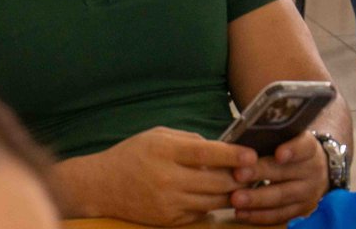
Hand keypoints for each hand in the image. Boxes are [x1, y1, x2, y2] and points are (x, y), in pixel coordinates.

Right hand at [92, 127, 253, 225]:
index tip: (252, 154)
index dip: (232, 155)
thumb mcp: (156, 136)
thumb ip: (189, 140)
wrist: (103, 185)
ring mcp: (169, 202)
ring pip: (214, 201)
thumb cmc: (132, 154)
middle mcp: (167, 178)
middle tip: (252, 172)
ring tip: (238, 184)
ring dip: (230, 193)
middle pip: (216, 181)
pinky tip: (211, 196)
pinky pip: (202, 213)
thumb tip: (221, 149)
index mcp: (164, 152)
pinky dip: (211, 205)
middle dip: (239, 177)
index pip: (205, 154)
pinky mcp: (170, 220)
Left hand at [230, 132, 327, 223]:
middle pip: (286, 173)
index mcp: (309, 148)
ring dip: (257, 199)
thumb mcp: (287, 137)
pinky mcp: (302, 210)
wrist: (315, 168)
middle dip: (260, 174)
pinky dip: (260, 215)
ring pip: (283, 197)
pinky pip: (281, 215)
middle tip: (238, 175)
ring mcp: (309, 193)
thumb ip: (269, 136)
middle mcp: (313, 171)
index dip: (292, 151)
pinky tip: (241, 213)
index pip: (304, 147)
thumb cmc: (289, 147)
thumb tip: (240, 137)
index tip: (279, 154)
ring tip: (236, 199)